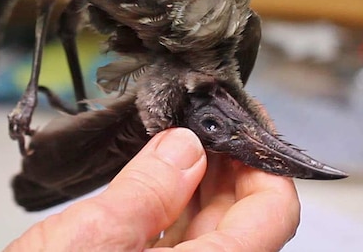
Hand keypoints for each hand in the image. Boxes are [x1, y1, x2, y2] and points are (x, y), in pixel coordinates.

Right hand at [7, 128, 299, 251]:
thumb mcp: (90, 240)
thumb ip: (144, 192)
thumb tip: (183, 149)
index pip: (273, 215)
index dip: (262, 162)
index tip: (238, 125)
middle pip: (246, 223)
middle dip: (227, 166)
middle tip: (202, 123)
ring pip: (214, 236)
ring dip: (200, 186)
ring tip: (176, 144)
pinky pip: (180, 249)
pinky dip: (174, 212)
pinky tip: (154, 185)